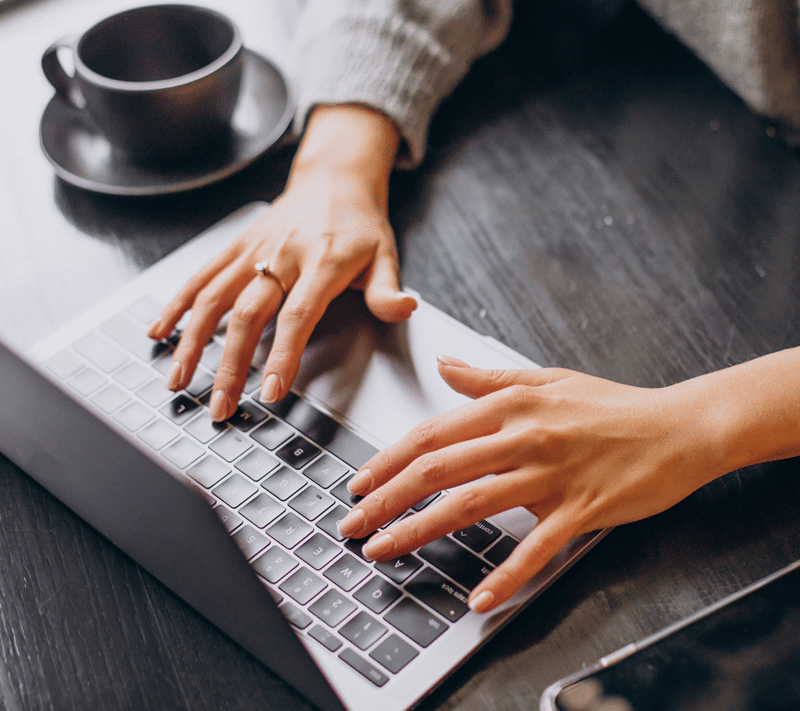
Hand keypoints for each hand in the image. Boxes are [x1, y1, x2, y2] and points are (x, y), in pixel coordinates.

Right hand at [148, 105, 416, 419]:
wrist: (334, 178)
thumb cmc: (361, 223)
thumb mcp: (386, 254)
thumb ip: (388, 289)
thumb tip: (404, 309)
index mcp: (322, 262)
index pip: (298, 315)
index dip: (282, 355)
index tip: (270, 391)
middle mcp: (281, 255)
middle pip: (248, 314)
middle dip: (229, 365)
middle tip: (220, 406)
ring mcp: (253, 250)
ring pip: (213, 297)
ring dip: (191, 342)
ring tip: (178, 380)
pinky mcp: (236, 246)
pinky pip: (200, 276)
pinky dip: (177, 304)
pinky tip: (159, 332)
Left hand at [337, 357, 723, 612]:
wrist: (677, 427)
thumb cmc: (611, 405)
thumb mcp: (546, 379)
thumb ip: (489, 378)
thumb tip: (444, 366)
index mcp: (510, 406)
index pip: (432, 433)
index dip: (389, 460)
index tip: (360, 483)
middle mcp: (523, 437)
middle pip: (439, 468)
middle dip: (387, 498)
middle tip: (354, 522)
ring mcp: (551, 475)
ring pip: (472, 504)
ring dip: (421, 530)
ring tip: (386, 550)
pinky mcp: (580, 510)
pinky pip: (536, 547)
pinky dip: (506, 575)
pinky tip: (479, 597)